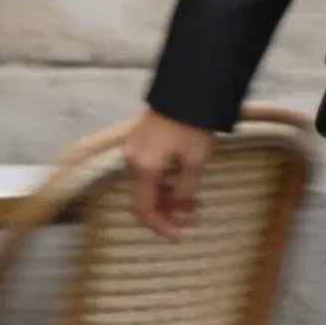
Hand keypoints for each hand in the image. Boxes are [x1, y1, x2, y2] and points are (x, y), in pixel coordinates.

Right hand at [123, 107, 214, 240]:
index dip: (160, 226)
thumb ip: (184, 191)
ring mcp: (133, 149)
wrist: (188, 89)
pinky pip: (148, 171)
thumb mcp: (194, 162)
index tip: (179, 235)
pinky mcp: (140, 140)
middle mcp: (131, 161)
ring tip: (194, 203)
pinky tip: (183, 184)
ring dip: (168, 197)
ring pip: (147, 185)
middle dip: (168, 212)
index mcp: (142, 168)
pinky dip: (163, 182)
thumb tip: (179, 209)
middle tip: (194, 219)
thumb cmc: (192, 127)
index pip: (143, 209)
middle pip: (144, 198)